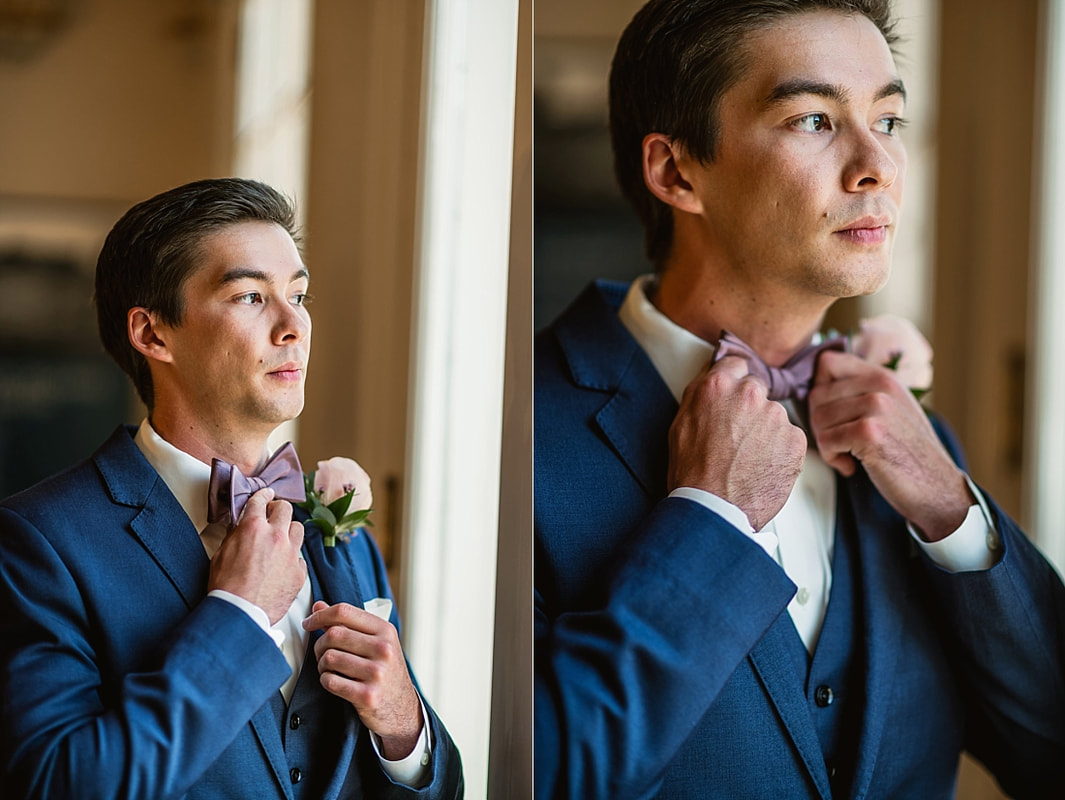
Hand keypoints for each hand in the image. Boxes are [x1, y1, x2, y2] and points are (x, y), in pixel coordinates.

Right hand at [207, 488, 306, 623]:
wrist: (240, 614)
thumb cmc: (226, 587)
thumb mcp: (221, 554)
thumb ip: (235, 536)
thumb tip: (241, 528)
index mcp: (253, 528)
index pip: (261, 500)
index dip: (263, 495)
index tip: (266, 494)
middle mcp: (276, 537)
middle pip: (285, 509)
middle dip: (277, 510)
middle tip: (272, 515)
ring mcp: (291, 554)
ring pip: (298, 529)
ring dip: (288, 531)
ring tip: (279, 541)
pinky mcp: (299, 572)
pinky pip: (299, 557)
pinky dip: (291, 558)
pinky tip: (281, 566)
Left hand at [303, 601, 421, 758]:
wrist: (402, 707)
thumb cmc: (384, 670)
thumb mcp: (374, 642)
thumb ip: (347, 623)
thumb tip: (318, 605)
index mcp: (385, 630)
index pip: (344, 611)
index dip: (320, 615)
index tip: (309, 623)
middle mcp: (384, 649)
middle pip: (333, 634)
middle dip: (320, 644)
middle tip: (322, 653)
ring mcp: (377, 673)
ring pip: (329, 658)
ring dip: (322, 664)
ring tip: (329, 669)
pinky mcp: (367, 696)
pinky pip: (330, 681)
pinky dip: (326, 680)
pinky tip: (334, 681)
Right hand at [669, 355, 806, 530]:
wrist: (715, 509)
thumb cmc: (693, 473)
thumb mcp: (680, 425)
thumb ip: (700, 395)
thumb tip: (711, 379)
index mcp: (717, 386)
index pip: (736, 365)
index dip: (734, 382)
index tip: (734, 396)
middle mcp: (749, 394)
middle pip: (757, 389)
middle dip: (750, 407)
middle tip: (737, 435)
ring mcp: (775, 416)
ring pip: (774, 415)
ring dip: (766, 430)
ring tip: (748, 458)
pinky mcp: (795, 439)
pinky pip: (790, 438)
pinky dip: (780, 450)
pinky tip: (762, 466)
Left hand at [808, 350, 971, 540]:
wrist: (936, 486)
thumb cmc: (907, 452)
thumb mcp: (891, 409)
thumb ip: (860, 391)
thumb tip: (816, 383)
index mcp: (882, 376)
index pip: (827, 362)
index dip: (819, 388)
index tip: (831, 413)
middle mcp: (880, 385)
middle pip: (816, 395)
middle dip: (821, 423)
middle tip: (840, 443)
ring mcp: (876, 407)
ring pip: (817, 419)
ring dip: (826, 443)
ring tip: (848, 455)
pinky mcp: (869, 432)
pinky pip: (825, 440)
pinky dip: (832, 458)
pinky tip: (850, 466)